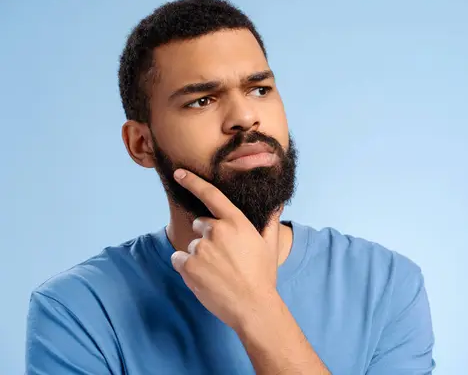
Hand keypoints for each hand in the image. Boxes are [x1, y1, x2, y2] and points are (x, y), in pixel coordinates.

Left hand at [170, 169, 279, 329]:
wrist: (252, 306)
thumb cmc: (263, 276)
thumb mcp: (270, 246)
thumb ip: (270, 221)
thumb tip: (277, 204)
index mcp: (236, 222)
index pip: (211, 195)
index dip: (193, 182)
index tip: (179, 173)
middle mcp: (216, 231)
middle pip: (200, 224)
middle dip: (207, 236)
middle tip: (222, 257)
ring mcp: (201, 248)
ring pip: (191, 245)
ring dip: (198, 255)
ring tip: (216, 272)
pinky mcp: (189, 265)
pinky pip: (179, 260)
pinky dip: (186, 268)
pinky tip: (203, 278)